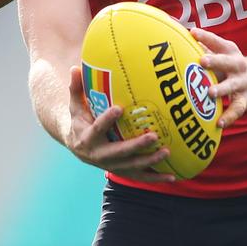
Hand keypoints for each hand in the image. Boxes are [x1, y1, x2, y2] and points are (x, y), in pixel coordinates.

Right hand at [64, 65, 174, 182]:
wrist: (76, 145)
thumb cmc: (79, 120)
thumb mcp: (74, 105)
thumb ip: (75, 88)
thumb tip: (75, 67)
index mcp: (86, 137)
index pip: (97, 128)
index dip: (107, 119)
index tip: (119, 108)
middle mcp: (98, 155)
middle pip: (118, 152)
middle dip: (136, 145)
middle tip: (153, 135)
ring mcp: (110, 165)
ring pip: (131, 166)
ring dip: (149, 160)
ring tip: (167, 151)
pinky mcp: (120, 171)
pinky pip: (138, 177)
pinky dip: (155, 178)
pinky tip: (172, 177)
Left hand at [192, 27, 246, 128]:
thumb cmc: (227, 63)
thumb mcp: (219, 52)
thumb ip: (201, 45)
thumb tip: (176, 32)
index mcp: (229, 51)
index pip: (217, 42)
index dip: (205, 37)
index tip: (192, 33)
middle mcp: (237, 65)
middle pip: (227, 62)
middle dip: (215, 61)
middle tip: (202, 60)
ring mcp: (242, 83)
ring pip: (232, 86)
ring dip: (222, 89)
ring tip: (211, 93)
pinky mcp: (245, 100)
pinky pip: (237, 109)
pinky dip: (229, 117)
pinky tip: (219, 123)